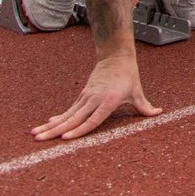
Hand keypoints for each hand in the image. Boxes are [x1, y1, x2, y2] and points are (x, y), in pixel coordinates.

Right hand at [31, 54, 160, 140]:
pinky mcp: (82, 96)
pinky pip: (69, 110)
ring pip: (67, 115)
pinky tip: (47, 125)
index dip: (79, 130)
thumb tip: (159, 113)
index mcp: (108, 101)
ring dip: (51, 126)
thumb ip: (145, 106)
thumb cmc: (128, 75)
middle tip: (39, 140)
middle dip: (55, 131)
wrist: (116, 56)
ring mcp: (86, 97)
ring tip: (35, 134)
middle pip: (73, 119)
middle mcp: (94, 99)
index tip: (65, 138)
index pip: (92, 120)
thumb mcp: (137, 91)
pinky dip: (58, 118)